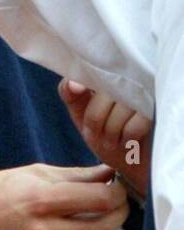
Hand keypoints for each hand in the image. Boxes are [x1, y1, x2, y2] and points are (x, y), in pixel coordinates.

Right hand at [0, 163, 127, 229]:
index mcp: (42, 199)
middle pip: (105, 227)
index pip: (99, 199)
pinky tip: (76, 225)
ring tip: (102, 212)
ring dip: (106, 227)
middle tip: (118, 200)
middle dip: (120, 212)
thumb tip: (105, 173)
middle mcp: (47, 229)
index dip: (117, 192)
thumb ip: (72, 175)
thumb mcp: (30, 174)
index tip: (116, 184)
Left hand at [59, 78, 151, 200]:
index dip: (80, 83)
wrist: (131, 160)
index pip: (91, 69)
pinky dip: (129, 133)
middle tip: (96, 134)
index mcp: (109, 76)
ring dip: (112, 129)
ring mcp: (146, 93)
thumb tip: (73, 83)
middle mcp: (129, 79)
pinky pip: (139, 119)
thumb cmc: (105, 134)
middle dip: (95, 118)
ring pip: (122, 105)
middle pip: (106, 89)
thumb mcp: (81, 114)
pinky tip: (128, 141)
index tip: (77, 91)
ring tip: (113, 141)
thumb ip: (71, 94)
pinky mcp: (159, 110)